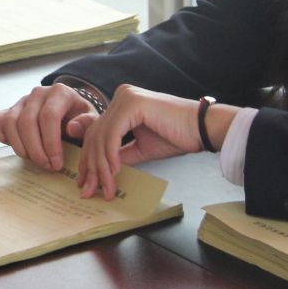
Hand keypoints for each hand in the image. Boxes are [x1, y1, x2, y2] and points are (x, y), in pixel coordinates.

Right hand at [0, 83, 96, 171]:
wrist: (68, 111)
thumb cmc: (80, 119)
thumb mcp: (92, 121)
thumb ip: (87, 124)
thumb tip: (71, 129)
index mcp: (60, 92)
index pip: (49, 116)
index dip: (51, 143)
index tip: (56, 163)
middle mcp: (37, 93)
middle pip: (27, 122)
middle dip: (36, 150)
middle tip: (46, 166)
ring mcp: (20, 101)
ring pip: (10, 123)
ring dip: (20, 147)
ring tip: (35, 160)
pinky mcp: (8, 109)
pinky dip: (3, 137)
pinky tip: (19, 148)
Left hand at [75, 84, 206, 199]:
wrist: (202, 129)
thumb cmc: (176, 136)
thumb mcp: (141, 148)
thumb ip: (120, 153)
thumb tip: (102, 169)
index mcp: (122, 104)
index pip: (96, 133)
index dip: (88, 160)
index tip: (86, 183)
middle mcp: (121, 97)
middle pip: (94, 135)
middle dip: (90, 167)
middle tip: (88, 191)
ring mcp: (125, 98)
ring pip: (100, 136)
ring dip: (100, 166)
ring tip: (105, 188)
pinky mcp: (132, 103)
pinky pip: (112, 133)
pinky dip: (111, 154)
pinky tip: (115, 171)